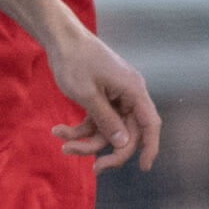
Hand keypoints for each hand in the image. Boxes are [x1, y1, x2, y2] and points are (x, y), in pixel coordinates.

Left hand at [45, 23, 159, 172]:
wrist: (61, 39)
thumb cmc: (75, 62)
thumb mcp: (88, 95)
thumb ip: (106, 120)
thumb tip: (123, 142)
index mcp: (133, 90)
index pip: (150, 124)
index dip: (150, 147)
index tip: (144, 167)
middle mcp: (129, 95)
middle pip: (127, 133)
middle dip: (108, 150)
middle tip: (94, 169)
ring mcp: (115, 97)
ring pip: (107, 130)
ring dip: (85, 141)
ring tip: (62, 143)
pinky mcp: (101, 99)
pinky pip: (95, 122)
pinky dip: (79, 129)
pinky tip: (58, 130)